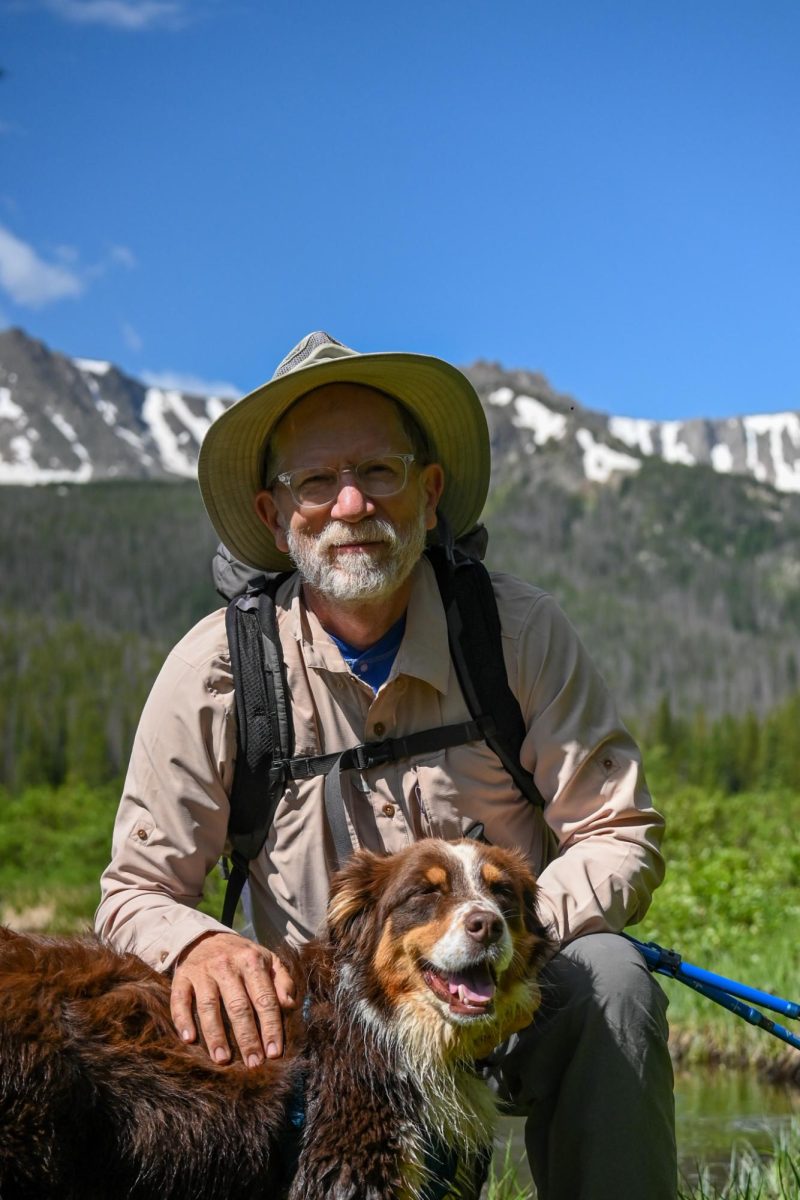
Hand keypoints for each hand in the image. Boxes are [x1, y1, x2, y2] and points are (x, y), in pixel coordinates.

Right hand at [170, 931, 296, 1067]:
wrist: (206, 937)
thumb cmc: (242, 956)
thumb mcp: (268, 960)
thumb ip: (282, 981)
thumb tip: (290, 1005)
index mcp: (252, 961)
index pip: (264, 998)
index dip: (270, 1027)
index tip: (274, 1052)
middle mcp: (226, 965)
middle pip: (238, 1006)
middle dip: (247, 1037)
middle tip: (253, 1063)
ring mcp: (202, 971)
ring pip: (209, 1006)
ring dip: (215, 1035)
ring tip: (222, 1059)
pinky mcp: (182, 977)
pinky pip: (180, 1000)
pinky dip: (182, 1020)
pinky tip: (189, 1039)